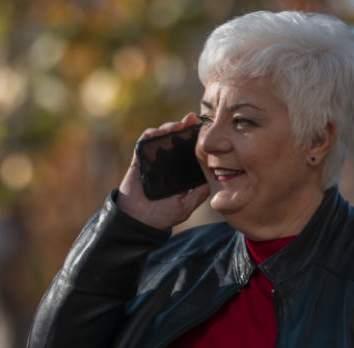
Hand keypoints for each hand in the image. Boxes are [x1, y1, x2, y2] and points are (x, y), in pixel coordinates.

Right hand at [117, 113, 210, 229]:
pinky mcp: (139, 161)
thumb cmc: (161, 216)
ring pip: (161, 138)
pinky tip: (160, 132)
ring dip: (169, 127)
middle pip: (176, 141)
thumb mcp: (187, 206)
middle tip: (192, 119)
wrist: (139, 221)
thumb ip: (199, 194)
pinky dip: (151, 134)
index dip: (195, 142)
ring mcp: (153, 162)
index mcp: (178, 174)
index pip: (188, 153)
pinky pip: (144, 142)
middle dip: (184, 128)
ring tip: (179, 124)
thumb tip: (215, 181)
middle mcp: (166, 165)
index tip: (205, 132)